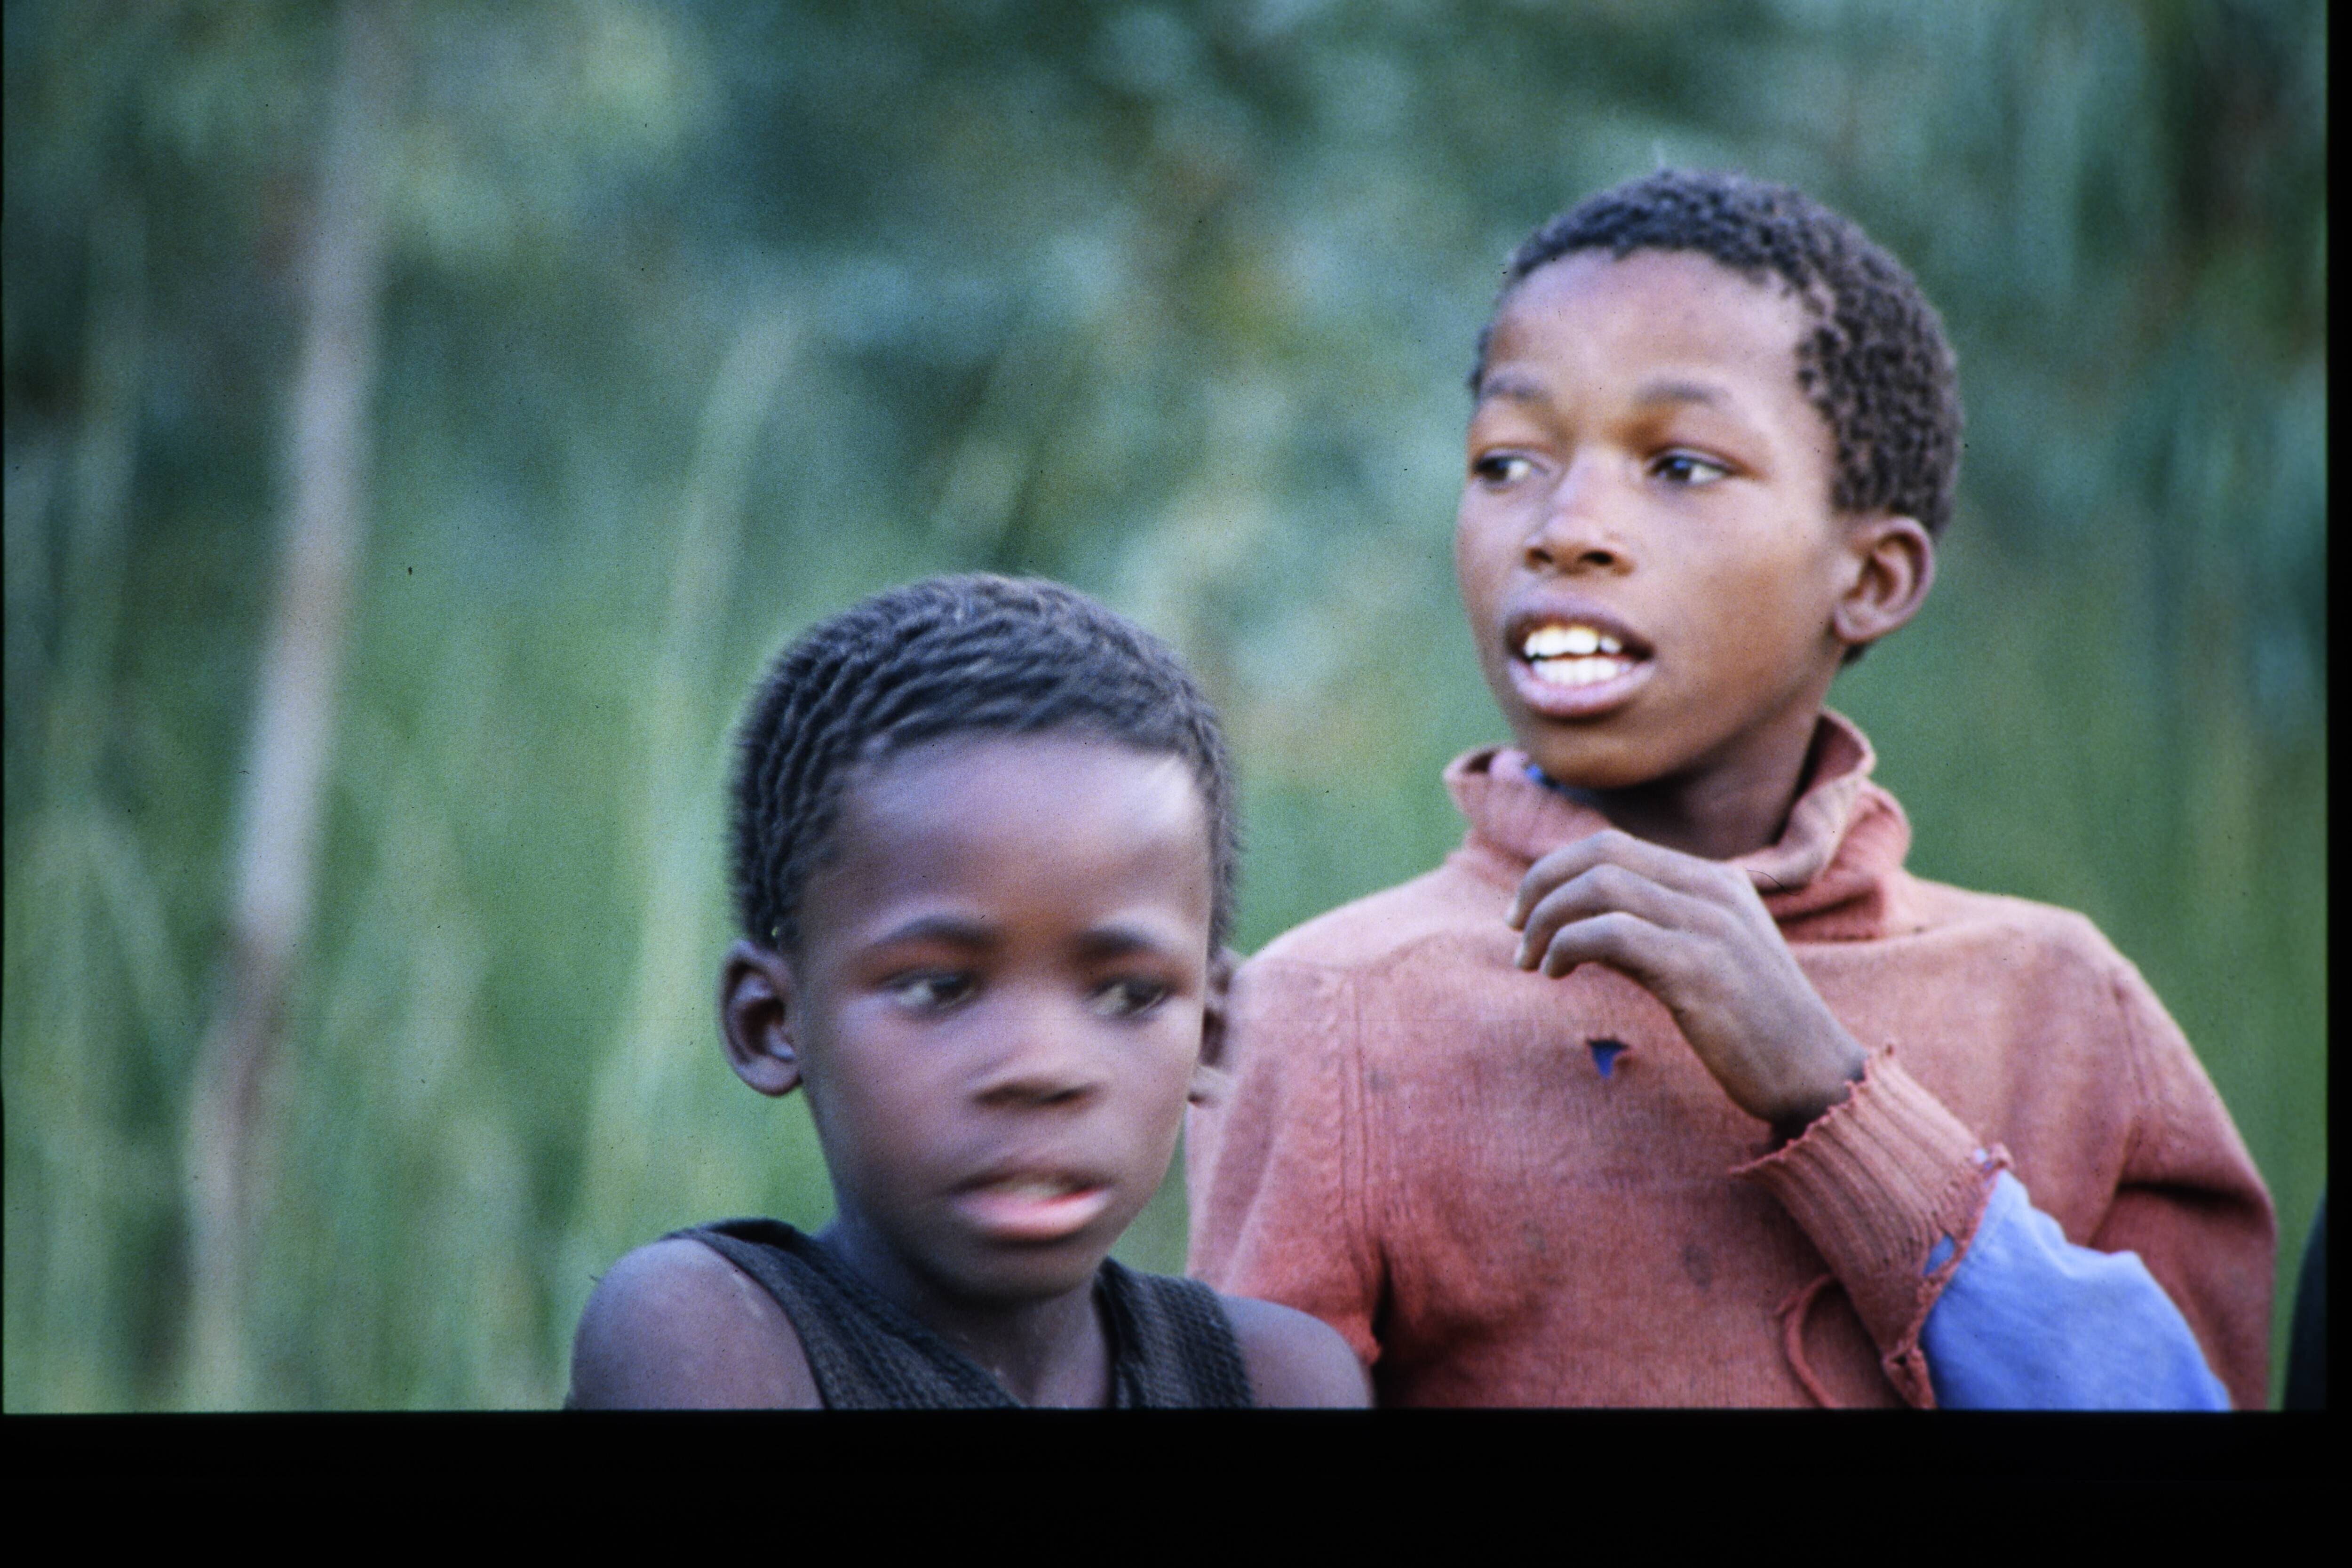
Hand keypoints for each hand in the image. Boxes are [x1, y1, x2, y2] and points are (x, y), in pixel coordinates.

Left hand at [1507, 828, 1867, 1134]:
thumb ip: (1650, 929)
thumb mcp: (1703, 957)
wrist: (1816, 1074)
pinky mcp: (1697, 969)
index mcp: (1716, 880)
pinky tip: (1556, 973)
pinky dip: (1566, 946)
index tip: (1527, 912)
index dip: (1555, 871)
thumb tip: (1577, 923)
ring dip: (1546, 920)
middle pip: (1599, 853)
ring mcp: (1708, 926)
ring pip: (1599, 887)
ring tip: (1530, 961)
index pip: (1612, 845)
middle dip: (1540, 886)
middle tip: (1515, 930)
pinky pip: (1609, 935)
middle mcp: (1713, 890)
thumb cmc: (1753, 1027)